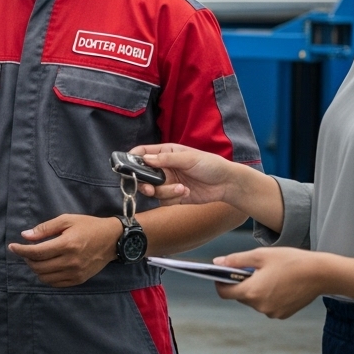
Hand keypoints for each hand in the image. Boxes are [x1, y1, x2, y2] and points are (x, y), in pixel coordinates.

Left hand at [8, 214, 121, 286]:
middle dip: (27, 259)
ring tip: (36, 258)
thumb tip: (25, 236)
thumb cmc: (88, 226)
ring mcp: (75, 273)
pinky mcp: (79, 280)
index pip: (37, 252)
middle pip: (39, 266)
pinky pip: (55, 283)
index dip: (21, 250)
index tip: (12, 247)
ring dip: (36, 269)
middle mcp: (71, 261)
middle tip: (25, 251)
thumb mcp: (66, 220)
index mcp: (67, 244)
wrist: (112, 240)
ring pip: (45, 277)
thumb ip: (45, 229)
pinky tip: (46, 267)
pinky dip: (46, 276)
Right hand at [130, 143, 245, 205]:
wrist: (227, 184)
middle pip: (143, 175)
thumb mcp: (188, 158)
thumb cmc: (210, 164)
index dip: (132, 158)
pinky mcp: (174, 196)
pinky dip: (172, 198)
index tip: (126, 166)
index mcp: (165, 154)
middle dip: (144, 182)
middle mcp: (164, 168)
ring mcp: (168, 182)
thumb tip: (144, 159)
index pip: (142, 153)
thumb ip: (165, 160)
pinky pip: (164, 200)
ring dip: (165, 191)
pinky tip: (185, 192)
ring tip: (181, 188)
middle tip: (149, 187)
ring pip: (153, 190)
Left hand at [214, 247, 353, 317]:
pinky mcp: (283, 314)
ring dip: (255, 289)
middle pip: (239, 296)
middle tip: (251, 268)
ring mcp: (273, 312)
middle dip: (240, 283)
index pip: (224, 292)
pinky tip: (278, 283)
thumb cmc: (289, 261)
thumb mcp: (259, 255)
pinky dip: (267, 295)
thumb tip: (216, 263)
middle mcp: (260, 306)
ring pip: (254, 300)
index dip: (220, 282)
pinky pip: (267, 305)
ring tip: (267, 274)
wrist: (320, 274)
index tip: (223, 272)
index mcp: (252, 292)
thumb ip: (235, 260)